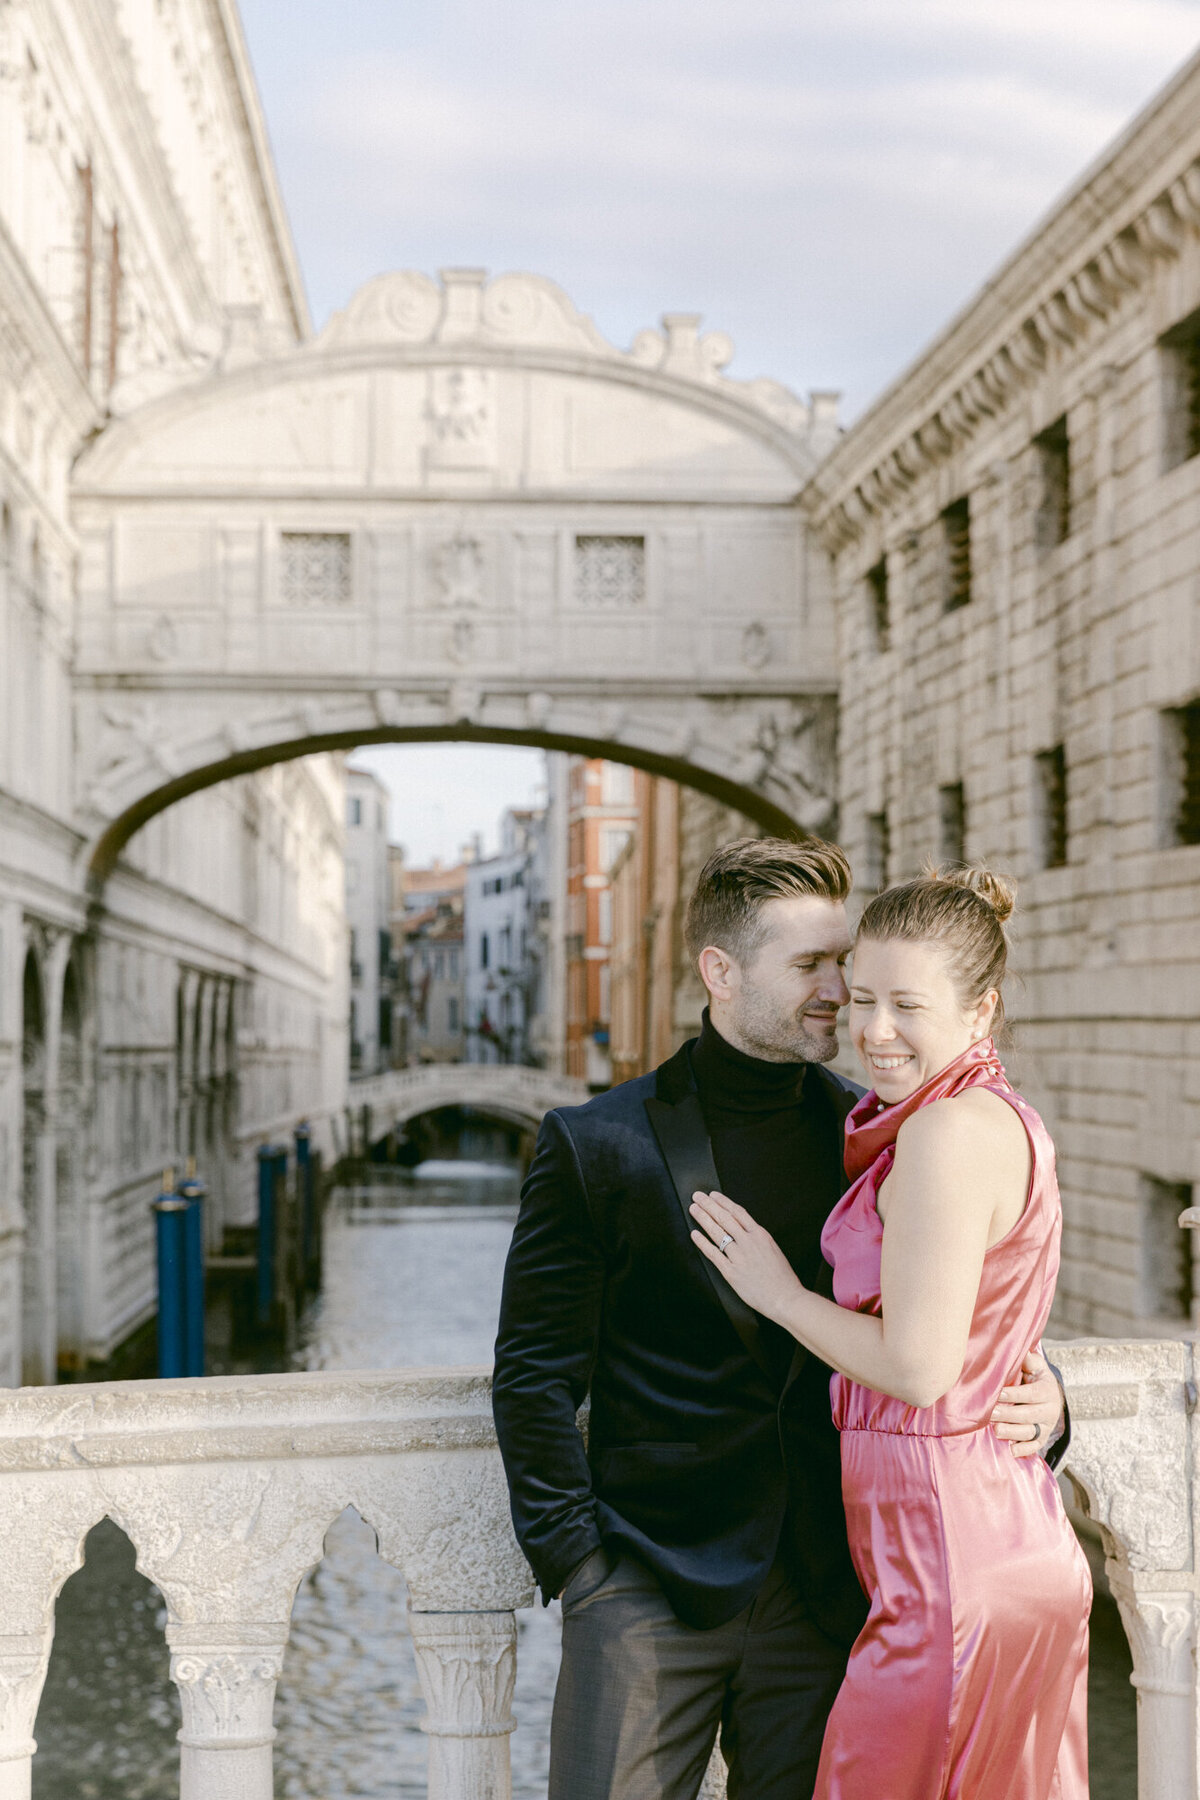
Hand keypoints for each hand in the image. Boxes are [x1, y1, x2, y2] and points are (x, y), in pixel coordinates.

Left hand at [690, 1191, 803, 1322]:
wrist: (785, 1298)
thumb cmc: (782, 1277)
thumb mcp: (773, 1249)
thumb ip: (757, 1238)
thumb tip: (743, 1230)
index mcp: (760, 1235)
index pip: (738, 1212)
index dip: (723, 1202)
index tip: (713, 1196)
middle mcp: (748, 1242)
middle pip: (724, 1218)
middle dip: (709, 1205)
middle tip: (697, 1196)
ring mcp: (739, 1257)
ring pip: (717, 1232)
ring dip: (703, 1219)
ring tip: (694, 1209)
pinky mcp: (731, 1272)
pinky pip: (713, 1254)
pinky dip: (702, 1243)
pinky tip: (695, 1234)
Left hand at [991, 1351, 1063, 1457]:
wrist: (1050, 1395)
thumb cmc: (1035, 1377)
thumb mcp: (1035, 1366)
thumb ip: (1029, 1360)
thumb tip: (1022, 1352)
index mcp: (1047, 1390)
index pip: (1031, 1394)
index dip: (1014, 1395)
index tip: (997, 1394)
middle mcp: (1050, 1410)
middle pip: (1029, 1415)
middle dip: (1009, 1415)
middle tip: (990, 1414)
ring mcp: (1046, 1426)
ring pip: (1030, 1432)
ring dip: (1013, 1433)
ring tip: (996, 1431)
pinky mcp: (1042, 1439)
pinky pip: (1034, 1447)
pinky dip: (1023, 1450)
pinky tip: (1010, 1451)